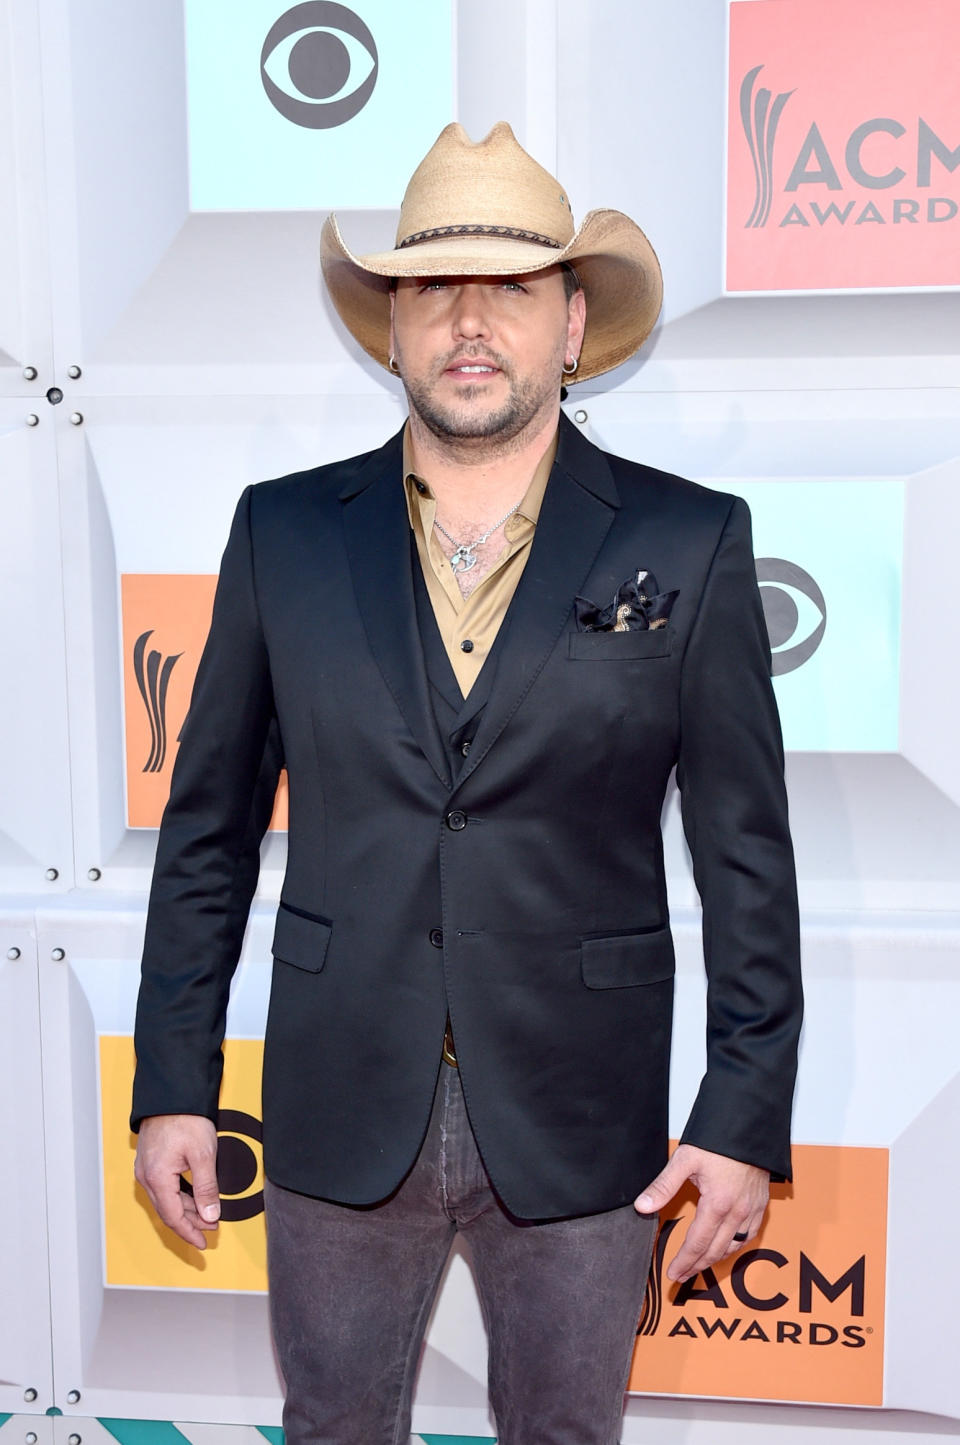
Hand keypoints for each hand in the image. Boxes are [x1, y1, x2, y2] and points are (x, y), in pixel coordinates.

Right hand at [134, 1114, 219, 1249]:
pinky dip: (179, 1196)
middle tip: (211, 1228)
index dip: (189, 1232)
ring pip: (166, 1200)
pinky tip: (193, 1198)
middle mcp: (146, 1176)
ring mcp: (146, 1168)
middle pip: (168, 1211)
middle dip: (190, 1223)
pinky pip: (163, 1187)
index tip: (203, 1242)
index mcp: (157, 1178)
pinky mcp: (150, 1161)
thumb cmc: (185, 1119)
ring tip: (207, 1215)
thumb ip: (206, 1188)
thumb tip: (210, 1215)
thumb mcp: (202, 1155)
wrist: (172, 1094)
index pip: (173, 1217)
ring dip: (186, 1210)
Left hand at [634, 1143, 768, 1283]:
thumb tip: (642, 1206)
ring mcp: (752, 1209)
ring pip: (734, 1246)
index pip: (697, 1243)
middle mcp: (738, 1212)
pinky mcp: (761, 1204)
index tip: (672, 1274)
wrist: (749, 1125)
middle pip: (715, 1250)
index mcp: (717, 1204)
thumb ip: (663, 1186)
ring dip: (716, 1259)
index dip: (684, 1262)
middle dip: (697, 1267)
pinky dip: (735, 1246)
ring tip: (699, 1264)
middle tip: (681, 1276)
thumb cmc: (718, 1140)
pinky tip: (726, 1246)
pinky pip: (749, 1235)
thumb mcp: (685, 1160)